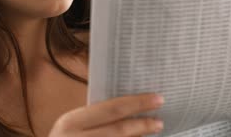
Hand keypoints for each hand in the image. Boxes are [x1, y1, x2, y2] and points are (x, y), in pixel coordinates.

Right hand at [48, 93, 163, 136]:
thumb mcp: (71, 125)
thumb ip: (93, 117)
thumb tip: (129, 106)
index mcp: (71, 122)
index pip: (111, 109)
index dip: (137, 103)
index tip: (156, 98)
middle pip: (118, 131)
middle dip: (143, 125)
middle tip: (160, 120)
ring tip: (154, 129)